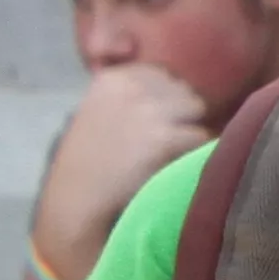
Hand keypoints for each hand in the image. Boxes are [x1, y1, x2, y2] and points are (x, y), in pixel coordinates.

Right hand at [34, 63, 215, 279]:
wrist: (77, 202)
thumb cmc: (91, 163)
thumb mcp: (101, 112)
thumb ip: (134, 94)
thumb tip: (182, 91)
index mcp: (114, 79)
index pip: (164, 77)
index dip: (166, 103)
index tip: (151, 128)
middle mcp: (131, 87)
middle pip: (185, 92)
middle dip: (181, 116)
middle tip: (160, 146)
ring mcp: (148, 110)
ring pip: (197, 113)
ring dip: (190, 134)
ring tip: (165, 157)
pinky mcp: (164, 138)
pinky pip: (200, 138)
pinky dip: (192, 154)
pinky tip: (168, 168)